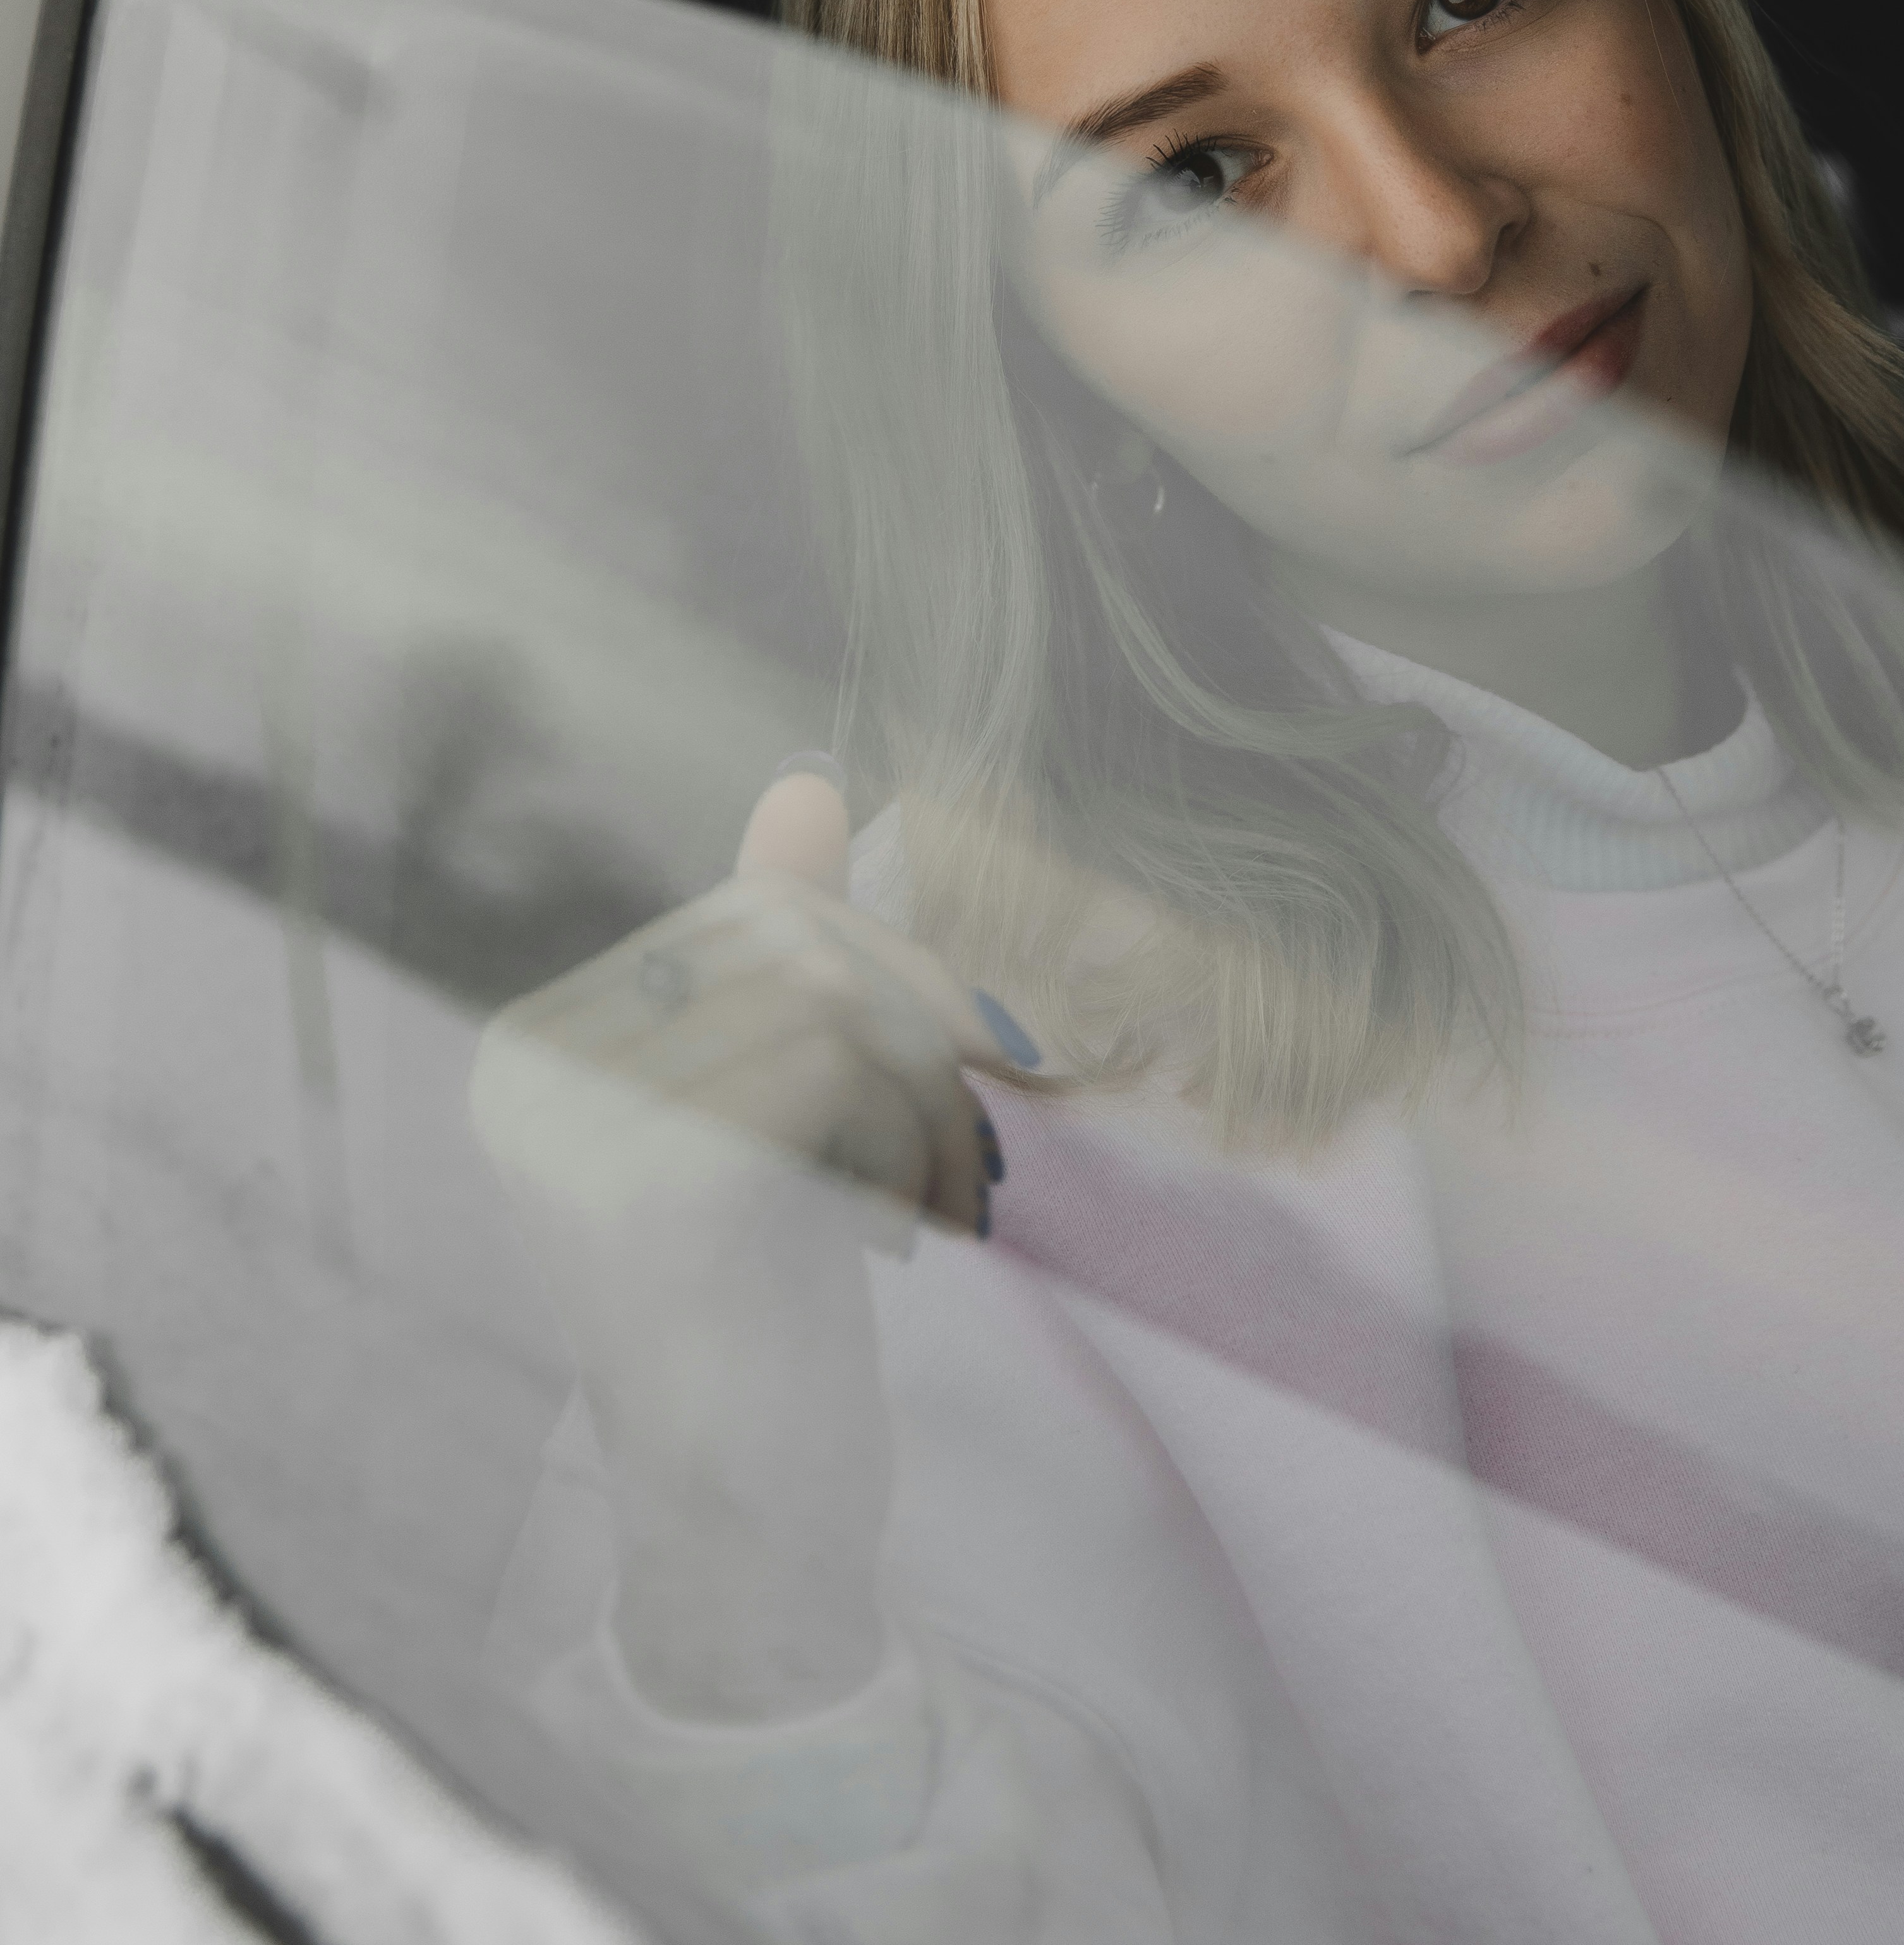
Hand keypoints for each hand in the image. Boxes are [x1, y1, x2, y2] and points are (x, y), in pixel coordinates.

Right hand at [469, 771, 1032, 1717]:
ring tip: (933, 1182)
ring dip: (926, 1089)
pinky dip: (905, 1138)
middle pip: (797, 951)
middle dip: (916, 1025)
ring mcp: (584, 1135)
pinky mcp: (661, 1190)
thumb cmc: (756, 1315)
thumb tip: (809, 781)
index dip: (880, 968)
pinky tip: (903, 1221)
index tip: (949, 1050)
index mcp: (539, 1054)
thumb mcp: (767, 1116)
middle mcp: (535, 1083)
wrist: (741, 1528)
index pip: (750, 919)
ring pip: (833, 1004)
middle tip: (962, 1122)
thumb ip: (776, 950)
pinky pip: (834, 1078)